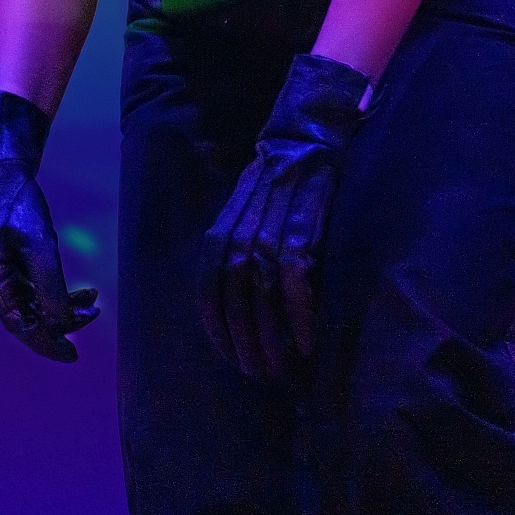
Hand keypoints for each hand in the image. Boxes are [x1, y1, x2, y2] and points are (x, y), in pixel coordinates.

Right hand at [0, 92, 99, 361]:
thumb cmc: (17, 208)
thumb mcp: (40, 245)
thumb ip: (50, 285)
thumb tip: (60, 323)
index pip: (22, 327)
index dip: (48, 343)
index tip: (74, 354)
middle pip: (27, 321)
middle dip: (59, 329)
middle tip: (89, 329)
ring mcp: (0, 278)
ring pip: (33, 306)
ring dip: (63, 309)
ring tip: (93, 304)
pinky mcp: (9, 267)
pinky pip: (33, 290)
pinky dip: (57, 293)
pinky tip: (83, 291)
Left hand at [200, 53, 371, 376]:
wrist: (305, 142)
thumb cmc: (274, 185)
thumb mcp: (242, 216)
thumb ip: (234, 252)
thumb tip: (237, 300)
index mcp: (219, 233)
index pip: (207, 292)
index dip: (215, 330)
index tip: (230, 358)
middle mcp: (238, 236)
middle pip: (233, 302)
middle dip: (243, 343)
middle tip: (258, 372)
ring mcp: (270, 235)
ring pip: (261, 299)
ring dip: (270, 339)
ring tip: (281, 368)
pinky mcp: (302, 233)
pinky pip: (296, 285)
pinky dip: (299, 318)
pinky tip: (307, 343)